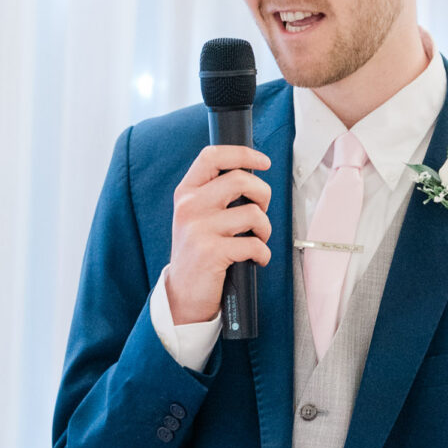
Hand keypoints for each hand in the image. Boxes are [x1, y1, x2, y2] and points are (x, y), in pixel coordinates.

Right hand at [167, 145, 272, 323]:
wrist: (183, 294)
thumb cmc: (198, 252)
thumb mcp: (196, 216)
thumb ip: (214, 194)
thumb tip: (251, 177)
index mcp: (186, 192)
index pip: (212, 156)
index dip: (243, 153)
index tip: (262, 161)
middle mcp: (189, 206)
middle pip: (240, 179)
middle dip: (263, 194)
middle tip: (261, 210)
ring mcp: (199, 229)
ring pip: (253, 213)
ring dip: (265, 229)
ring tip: (257, 239)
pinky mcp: (211, 252)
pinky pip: (254, 244)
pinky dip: (263, 254)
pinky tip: (255, 259)